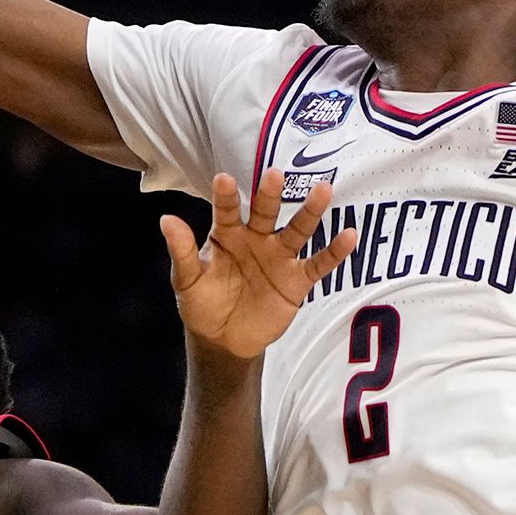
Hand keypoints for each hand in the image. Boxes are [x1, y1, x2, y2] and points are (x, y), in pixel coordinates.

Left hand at [161, 170, 356, 358]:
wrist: (224, 339)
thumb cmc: (202, 304)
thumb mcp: (187, 281)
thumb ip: (181, 252)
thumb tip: (166, 219)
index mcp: (226, 235)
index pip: (226, 212)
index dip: (226, 197)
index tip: (223, 179)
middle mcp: (256, 239)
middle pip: (266, 213)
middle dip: (270, 195)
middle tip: (275, 175)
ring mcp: (279, 257)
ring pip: (298, 230)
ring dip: (310, 212)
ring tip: (323, 190)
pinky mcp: (297, 280)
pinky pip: (318, 264)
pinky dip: (334, 252)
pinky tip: (348, 236)